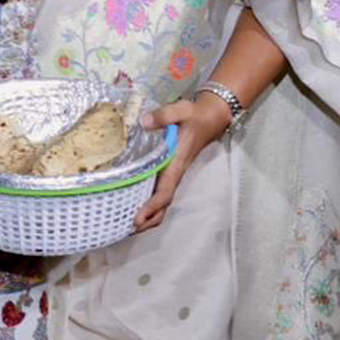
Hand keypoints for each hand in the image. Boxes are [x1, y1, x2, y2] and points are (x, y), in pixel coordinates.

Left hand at [134, 94, 231, 230]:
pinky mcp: (171, 171)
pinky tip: (135, 205)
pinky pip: (161, 193)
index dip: (152, 206)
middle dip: (149, 220)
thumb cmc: (194, 115)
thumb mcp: (181, 110)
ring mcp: (174, 174)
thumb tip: (144, 122)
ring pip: (163, 202)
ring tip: (128, 225)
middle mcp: (175, 173)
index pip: (165, 191)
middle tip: (127, 229)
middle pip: (164, 205)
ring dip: (149, 216)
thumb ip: (163, 116)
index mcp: (176, 163)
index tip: (137, 218)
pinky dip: (150, 204)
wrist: (211, 117)